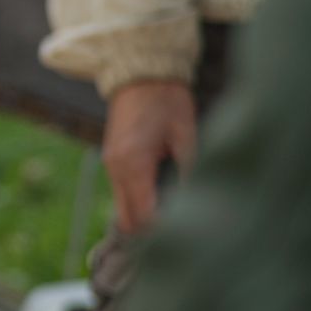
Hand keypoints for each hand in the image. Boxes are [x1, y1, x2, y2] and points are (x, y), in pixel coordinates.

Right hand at [103, 80, 196, 234]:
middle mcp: (115, 169)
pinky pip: (123, 194)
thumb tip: (199, 204)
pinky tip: (163, 200)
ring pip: (123, 208)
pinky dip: (140, 203)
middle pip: (128, 220)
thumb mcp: (186, 135)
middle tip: (183, 235)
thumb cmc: (166, 101)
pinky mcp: (114, 161)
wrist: (139, 74)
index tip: (189, 237)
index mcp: (132, 164)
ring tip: (176, 220)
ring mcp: (111, 165)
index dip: (164, 232)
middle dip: (151, 232)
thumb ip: (191, 171)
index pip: (143, 215)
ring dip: (145, 218)